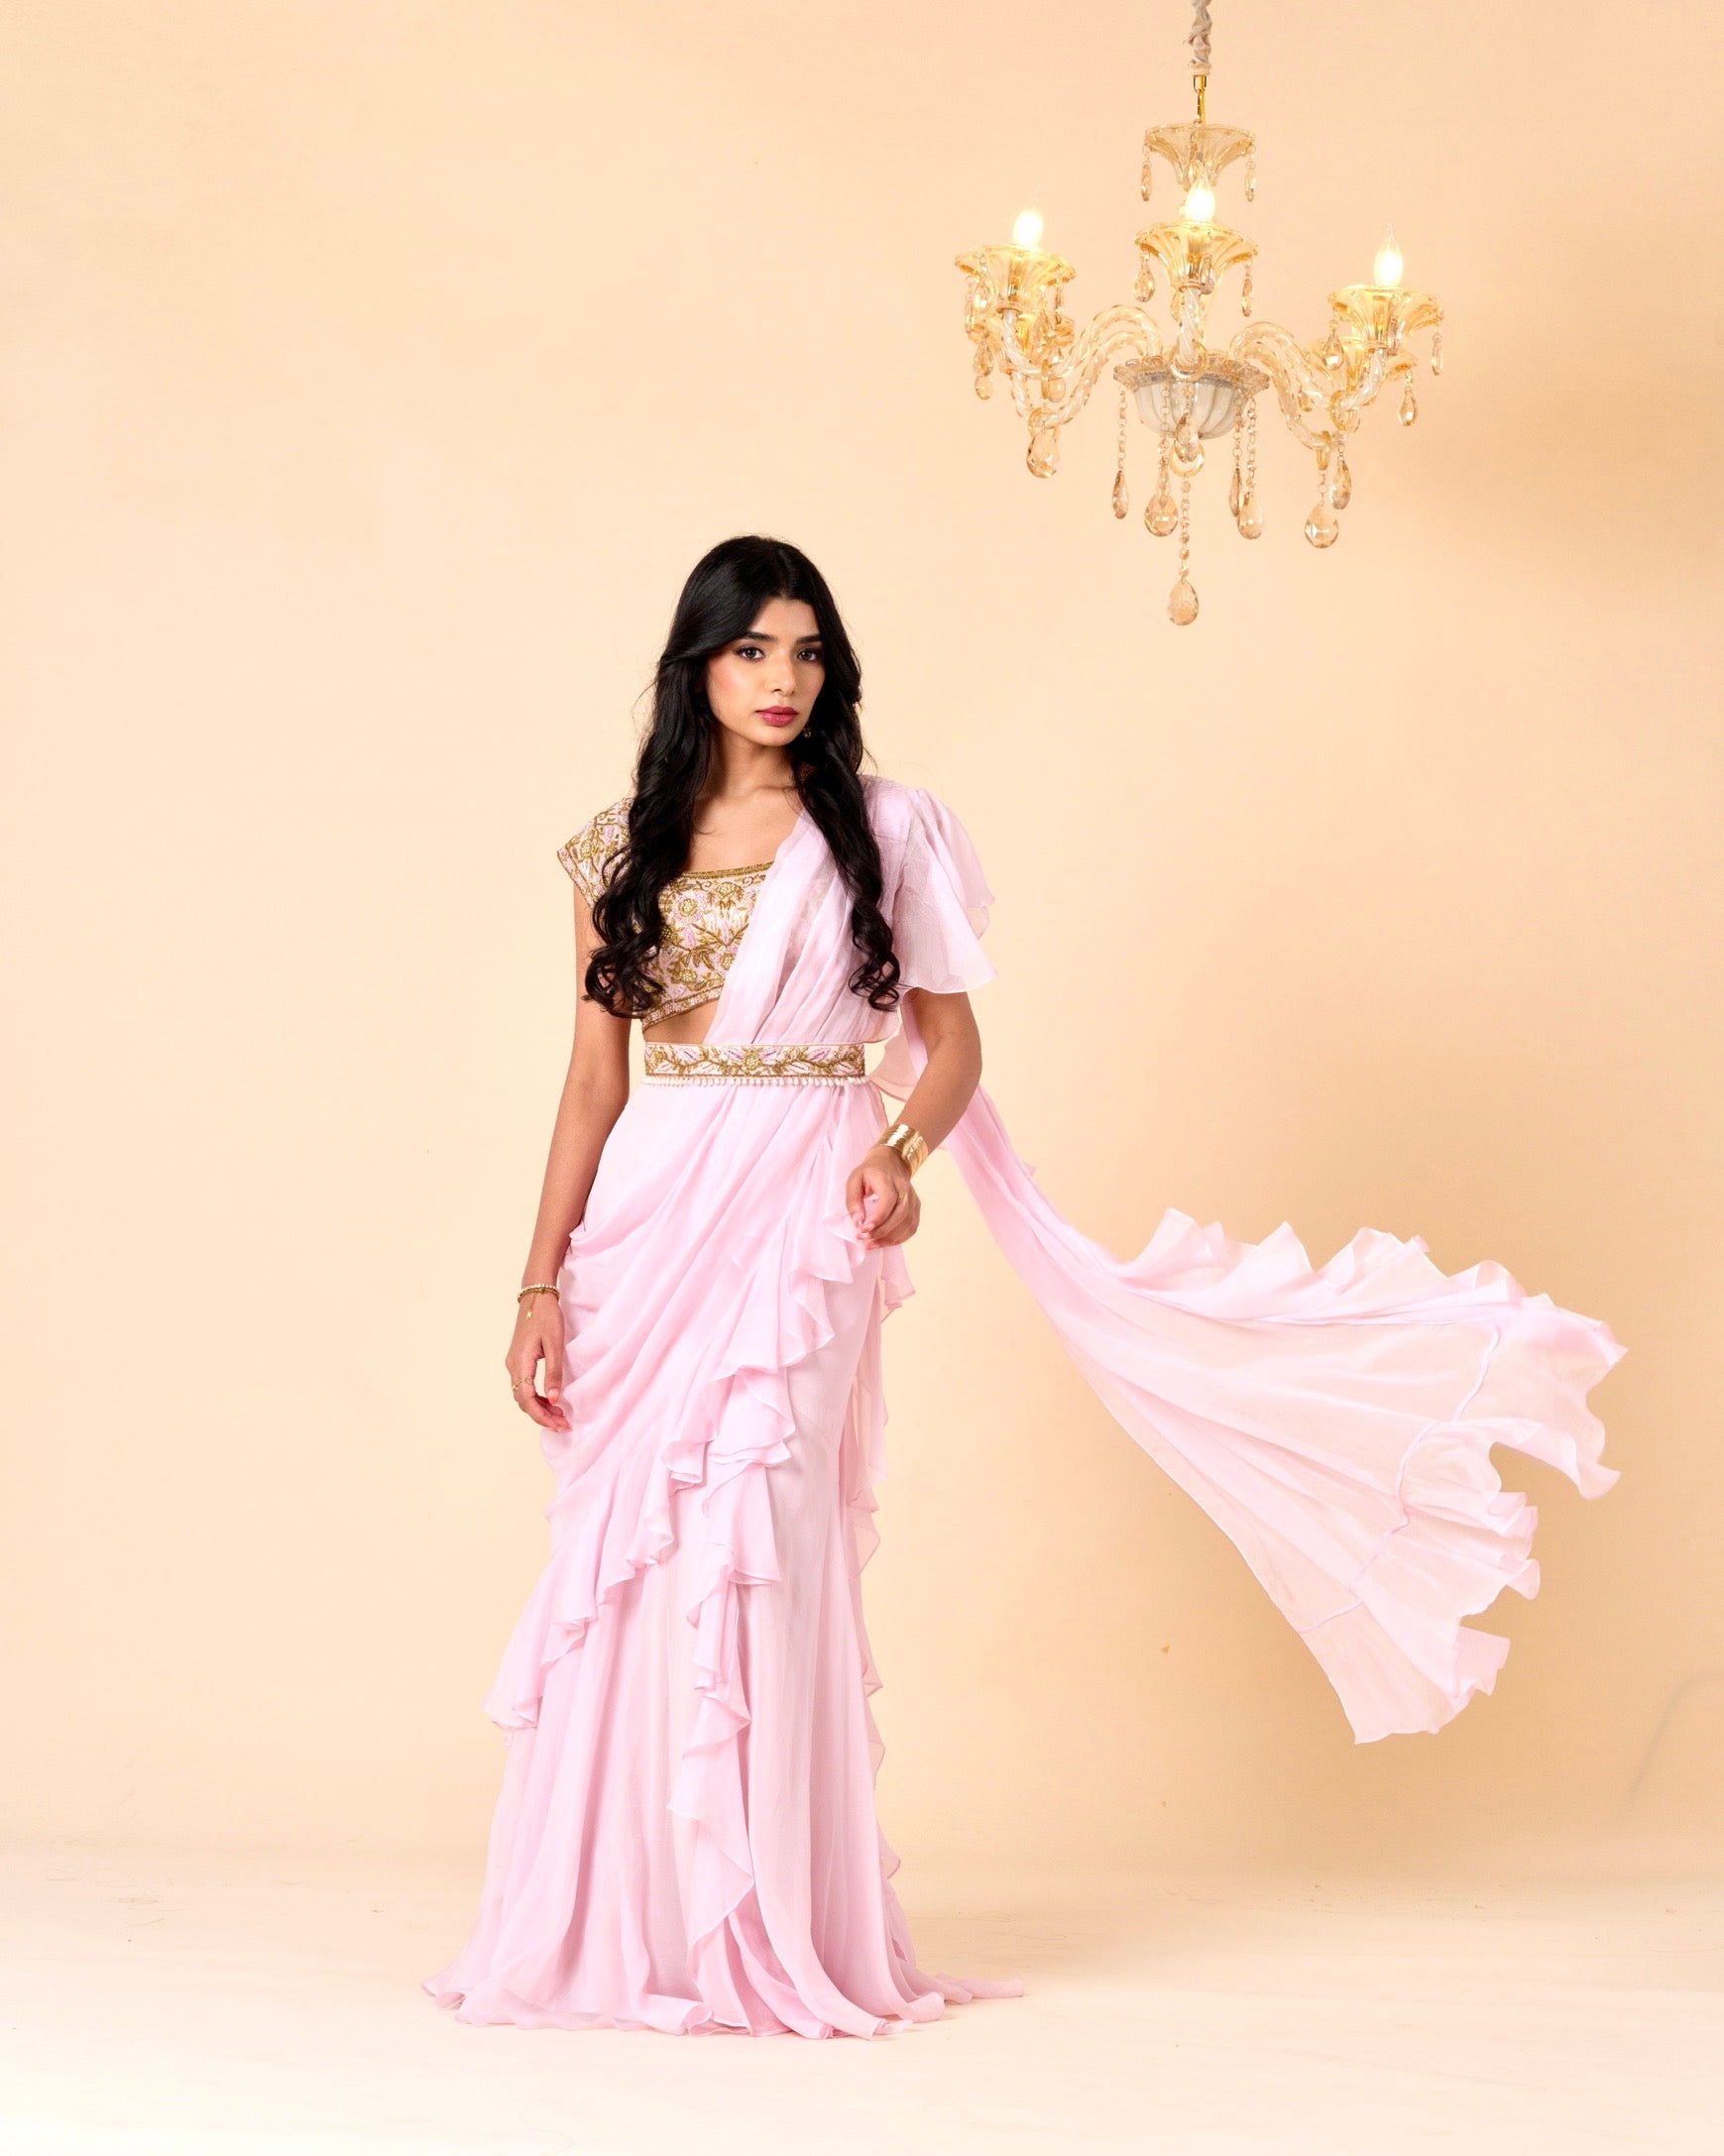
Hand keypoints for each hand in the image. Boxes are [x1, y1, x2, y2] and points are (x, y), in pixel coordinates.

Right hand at [506, 1293, 566, 1428]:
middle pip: (523, 1401)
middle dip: (542, 1416)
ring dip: (540, 1408)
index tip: (558, 1424)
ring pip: (523, 1395)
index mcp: (520, 1362)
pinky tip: (552, 1400)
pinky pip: (525, 1385)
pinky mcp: (519, 1360)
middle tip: (563, 1425)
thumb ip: (554, 1373)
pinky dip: (537, 1397)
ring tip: (560, 1416)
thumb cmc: (547, 1316)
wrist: (536, 1296)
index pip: (526, 1398)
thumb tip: (555, 1400)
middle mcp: (513, 1365)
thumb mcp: (555, 1344)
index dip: (541, 1415)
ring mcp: (514, 1363)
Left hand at [845, 1144, 920, 1248]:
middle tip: (864, 1239)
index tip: (863, 1230)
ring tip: (872, 1244)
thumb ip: (853, 1201)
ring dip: (889, 1238)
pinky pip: (911, 1228)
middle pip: (900, 1214)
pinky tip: (884, 1242)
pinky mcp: (916, 1208)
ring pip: (908, 1223)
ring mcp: (913, 1199)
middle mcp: (905, 1189)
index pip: (888, 1200)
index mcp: (888, 1180)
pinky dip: (898, 1239)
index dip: (878, 1218)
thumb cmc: (870, 1173)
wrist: (891, 1163)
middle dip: (882, 1231)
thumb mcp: (854, 1181)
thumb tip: (858, 1222)